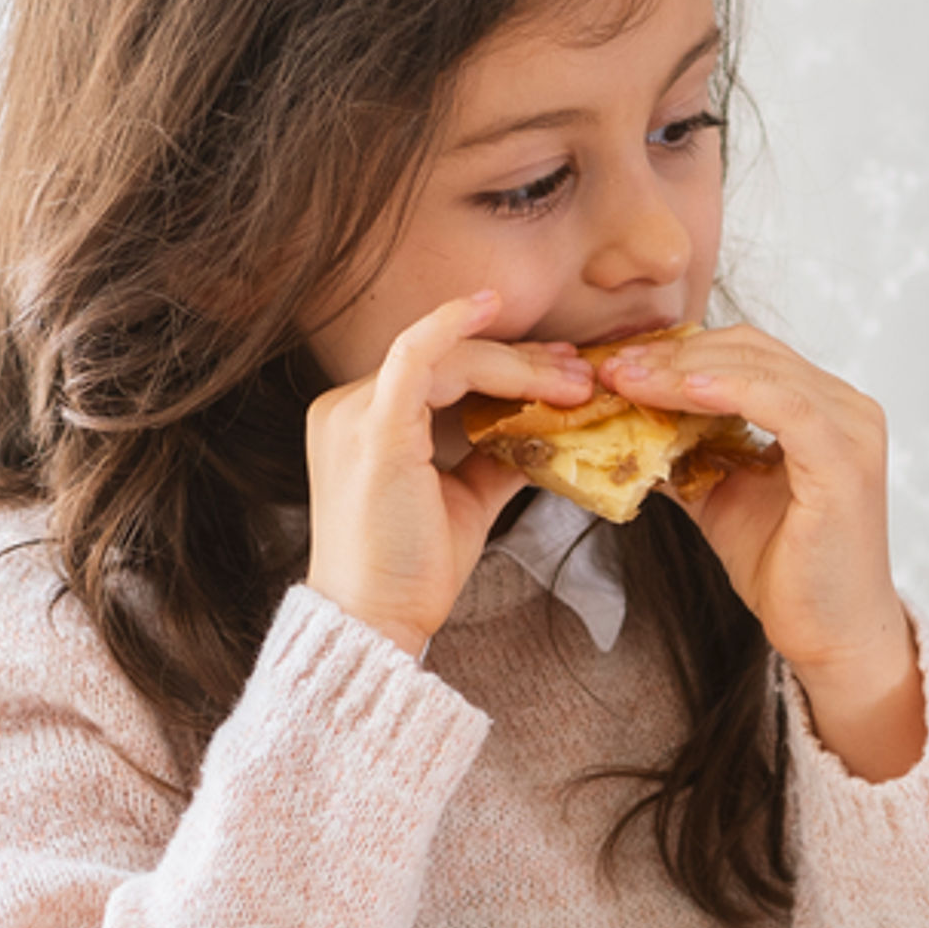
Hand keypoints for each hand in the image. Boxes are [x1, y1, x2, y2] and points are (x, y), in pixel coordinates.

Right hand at [304, 293, 592, 659]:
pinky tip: (489, 306)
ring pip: (449, 360)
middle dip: (522, 363)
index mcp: (365, 422)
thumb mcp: (464, 501)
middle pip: (448, 361)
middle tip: (580, 373)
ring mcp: (354, 414)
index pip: (441, 373)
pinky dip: (450, 326)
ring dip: (518, 365)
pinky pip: (413, 357)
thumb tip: (542, 434)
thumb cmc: (411, 572)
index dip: (506, 367)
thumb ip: (494, 459)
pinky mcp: (373, 429)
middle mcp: (348, 408)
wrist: (376, 621)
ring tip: (571, 381)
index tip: (561, 374)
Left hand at [611, 326, 922, 776]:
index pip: (745, 353)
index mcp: (822, 407)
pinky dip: (728, 391)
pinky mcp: (844, 461)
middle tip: (612, 368)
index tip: (618, 363)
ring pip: (759, 369)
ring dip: (684, 371)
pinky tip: (681, 392)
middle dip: (672, 356)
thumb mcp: (720, 496)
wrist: (829, 635)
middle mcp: (846, 407)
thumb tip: (626, 425)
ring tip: (627, 380)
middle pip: (749, 350)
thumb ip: (688, 453)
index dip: (678, 351)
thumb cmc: (786, 571)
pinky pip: (782, 405)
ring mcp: (851, 430)